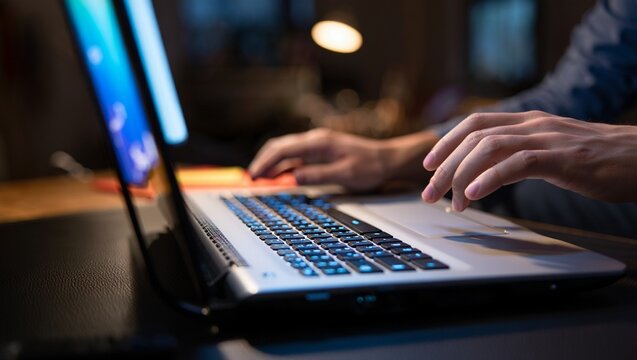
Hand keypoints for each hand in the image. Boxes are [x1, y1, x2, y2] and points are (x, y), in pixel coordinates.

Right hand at [248, 128, 438, 190]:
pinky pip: (295, 156)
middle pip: (279, 146)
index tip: (254, 176)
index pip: (283, 150)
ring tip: (260, 178)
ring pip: (285, 150)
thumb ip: (318, 175)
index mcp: (319, 143)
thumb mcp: (345, 174)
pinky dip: (283, 165)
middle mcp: (315, 139)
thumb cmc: (370, 166)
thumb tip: (294, 178)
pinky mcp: (320, 150)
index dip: (265, 163)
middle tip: (251, 178)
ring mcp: (317, 144)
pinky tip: (278, 176)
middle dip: (263, 161)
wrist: (388, 159)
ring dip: (271, 163)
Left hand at [421, 111, 636, 210]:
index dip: (447, 142)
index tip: (428, 165)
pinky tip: (474, 195)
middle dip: (446, 165)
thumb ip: (521, 154)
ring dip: (462, 175)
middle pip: (475, 138)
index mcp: (529, 121)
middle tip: (430, 193)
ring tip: (450, 200)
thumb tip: (488, 174)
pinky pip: (518, 164)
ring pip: (490, 147)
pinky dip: (491, 178)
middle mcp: (534, 124)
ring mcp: (548, 138)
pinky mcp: (563, 158)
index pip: (476, 123)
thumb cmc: (598, 159)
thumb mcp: (552, 151)